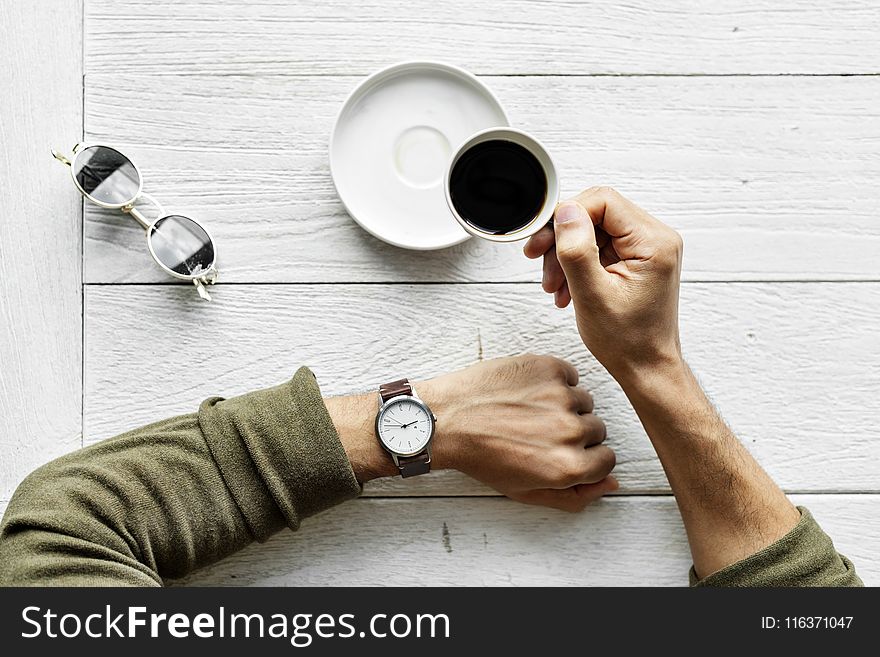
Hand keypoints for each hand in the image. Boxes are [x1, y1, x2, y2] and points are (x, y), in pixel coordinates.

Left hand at [420, 354, 617, 511]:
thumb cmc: (482, 457)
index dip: (585, 457)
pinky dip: (554, 381)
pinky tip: (527, 392)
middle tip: (537, 432)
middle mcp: (570, 431)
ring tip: (528, 411)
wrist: (447, 419)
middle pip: (597, 429)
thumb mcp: (526, 491)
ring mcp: (561, 396)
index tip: (561, 452)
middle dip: (573, 432)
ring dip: (564, 406)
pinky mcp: (549, 368)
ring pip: (584, 401)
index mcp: (568, 467)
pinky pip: (569, 375)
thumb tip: (613, 484)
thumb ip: (575, 496)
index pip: (607, 460)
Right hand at [524, 187, 683, 384]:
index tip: (543, 238)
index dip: (567, 214)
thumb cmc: (628, 341)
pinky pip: (600, 247)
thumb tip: (565, 211)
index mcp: (653, 243)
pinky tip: (566, 288)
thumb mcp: (592, 295)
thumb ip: (577, 249)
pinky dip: (578, 264)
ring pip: (594, 231)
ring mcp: (647, 250)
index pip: (603, 201)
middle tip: (538, 259)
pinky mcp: (637, 260)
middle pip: (596, 214)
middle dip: (563, 238)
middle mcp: (656, 239)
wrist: (646, 368)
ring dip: (566, 255)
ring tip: (553, 286)